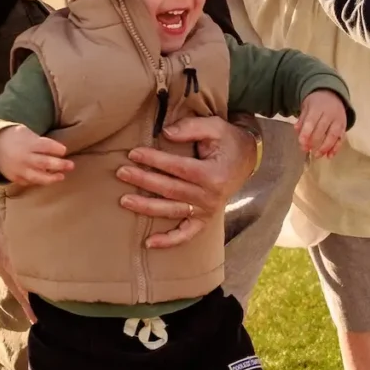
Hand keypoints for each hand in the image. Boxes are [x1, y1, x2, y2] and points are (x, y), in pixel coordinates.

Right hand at [0, 127, 70, 186]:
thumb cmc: (14, 137)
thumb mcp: (26, 132)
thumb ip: (40, 141)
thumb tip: (58, 150)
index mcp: (28, 143)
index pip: (47, 147)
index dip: (57, 149)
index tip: (64, 150)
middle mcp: (24, 157)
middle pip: (46, 163)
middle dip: (60, 165)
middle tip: (71, 165)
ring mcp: (19, 169)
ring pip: (38, 177)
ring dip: (52, 177)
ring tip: (61, 176)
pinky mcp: (15, 177)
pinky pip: (29, 181)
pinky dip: (38, 181)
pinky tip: (46, 179)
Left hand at [119, 114, 256, 249]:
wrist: (248, 160)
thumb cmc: (229, 141)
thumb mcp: (215, 127)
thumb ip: (191, 128)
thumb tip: (166, 133)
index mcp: (213, 174)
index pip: (177, 168)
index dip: (154, 160)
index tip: (134, 153)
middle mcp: (210, 196)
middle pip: (170, 189)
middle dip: (144, 181)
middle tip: (122, 172)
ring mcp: (207, 210)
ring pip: (172, 211)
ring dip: (147, 207)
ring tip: (124, 201)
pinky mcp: (205, 219)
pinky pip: (186, 234)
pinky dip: (169, 241)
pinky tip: (149, 243)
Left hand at [295, 90, 348, 159]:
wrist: (333, 95)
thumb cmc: (316, 103)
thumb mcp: (306, 106)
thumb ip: (302, 119)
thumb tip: (297, 130)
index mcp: (318, 107)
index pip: (311, 121)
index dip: (306, 133)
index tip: (301, 143)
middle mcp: (330, 114)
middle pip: (322, 129)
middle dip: (313, 141)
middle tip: (305, 150)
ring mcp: (339, 120)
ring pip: (333, 135)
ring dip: (325, 147)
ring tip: (316, 155)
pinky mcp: (344, 126)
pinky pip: (341, 138)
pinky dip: (336, 148)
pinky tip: (329, 156)